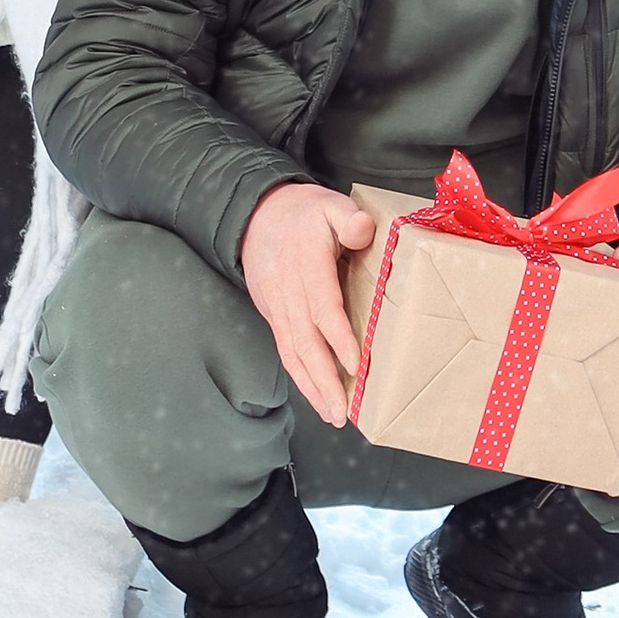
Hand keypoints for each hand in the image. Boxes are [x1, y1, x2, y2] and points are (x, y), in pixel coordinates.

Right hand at [240, 181, 375, 426]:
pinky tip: (316, 397)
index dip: (338, 337)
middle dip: (324, 380)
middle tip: (343, 411)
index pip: (323, 306)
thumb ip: (347, 216)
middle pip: (306, 341)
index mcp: (306, 264)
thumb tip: (363, 230)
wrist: (255, 215)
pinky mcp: (273, 315)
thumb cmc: (301, 213)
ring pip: (293, 353)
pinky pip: (286, 350)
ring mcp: (278, 307)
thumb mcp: (328, 202)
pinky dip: (300, 377)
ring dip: (312, 387)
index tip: (355, 365)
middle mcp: (288, 292)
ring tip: (333, 415)